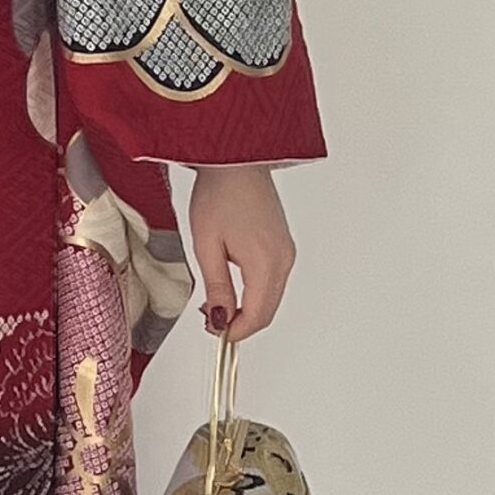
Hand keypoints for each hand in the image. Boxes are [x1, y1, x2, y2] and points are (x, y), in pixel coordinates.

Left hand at [188, 164, 294, 338]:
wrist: (236, 161)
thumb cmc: (219, 194)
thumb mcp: (207, 245)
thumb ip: (217, 286)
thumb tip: (220, 319)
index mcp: (266, 263)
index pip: (257, 315)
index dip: (235, 331)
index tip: (213, 333)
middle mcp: (283, 260)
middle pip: (267, 311)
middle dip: (240, 323)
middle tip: (209, 320)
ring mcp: (286, 252)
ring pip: (270, 298)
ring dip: (247, 308)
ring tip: (214, 302)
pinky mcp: (283, 245)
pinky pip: (272, 281)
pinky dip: (254, 292)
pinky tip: (231, 286)